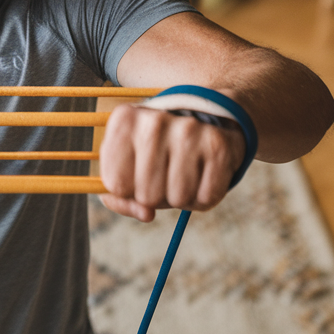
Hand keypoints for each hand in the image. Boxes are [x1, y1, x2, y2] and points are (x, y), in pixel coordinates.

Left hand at [98, 105, 244, 222]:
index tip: (136, 172)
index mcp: (123, 121)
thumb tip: (145, 214)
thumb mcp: (124, 162)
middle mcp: (154, 121)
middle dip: (155, 196)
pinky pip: (206, 198)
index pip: (116, 185)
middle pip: (147, 196)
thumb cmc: (153, 149)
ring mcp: (188, 130)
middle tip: (163, 173)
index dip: (128, 191)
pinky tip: (201, 174)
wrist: (200, 119)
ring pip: (178, 199)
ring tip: (183, 172)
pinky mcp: (218, 145)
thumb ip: (119, 196)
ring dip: (181, 197)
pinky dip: (203, 197)